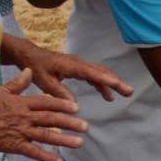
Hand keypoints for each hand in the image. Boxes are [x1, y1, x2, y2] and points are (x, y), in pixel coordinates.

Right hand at [0, 70, 88, 160]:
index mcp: (21, 103)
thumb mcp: (1, 91)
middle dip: (69, 122)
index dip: (61, 104)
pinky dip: (46, 157)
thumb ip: (17, 83)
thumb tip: (29, 71)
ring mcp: (19, 132)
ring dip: (64, 140)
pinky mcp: (14, 146)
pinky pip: (33, 152)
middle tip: (85, 126)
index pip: (45, 102)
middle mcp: (23, 117)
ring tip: (79, 143)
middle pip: (50, 119)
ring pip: (45, 136)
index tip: (76, 107)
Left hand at [1, 35, 132, 106]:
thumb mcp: (44, 82)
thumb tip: (74, 104)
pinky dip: (102, 84)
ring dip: (112, 83)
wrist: (30, 56)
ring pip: (100, 73)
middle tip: (130, 92)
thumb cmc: (36, 67)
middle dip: (117, 82)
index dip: (108, 80)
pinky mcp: (78, 69)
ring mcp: (80, 65)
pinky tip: (107, 95)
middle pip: (102, 72)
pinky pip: (94, 76)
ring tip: (125, 94)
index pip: (94, 73)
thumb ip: (59, 92)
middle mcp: (79, 63)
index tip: (120, 86)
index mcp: (72, 66)